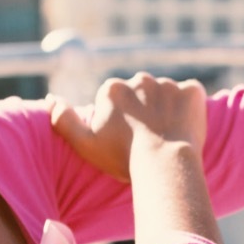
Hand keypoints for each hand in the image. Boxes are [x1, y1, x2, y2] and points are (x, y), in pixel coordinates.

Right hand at [49, 72, 207, 182]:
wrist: (165, 164)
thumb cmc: (123, 157)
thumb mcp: (84, 143)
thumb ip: (63, 119)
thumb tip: (50, 98)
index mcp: (112, 88)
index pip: (115, 101)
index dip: (120, 122)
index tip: (126, 140)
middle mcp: (139, 79)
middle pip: (141, 94)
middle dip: (143, 111)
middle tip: (148, 139)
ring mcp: (168, 83)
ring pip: (166, 95)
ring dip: (167, 109)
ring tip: (168, 137)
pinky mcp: (192, 90)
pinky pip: (191, 95)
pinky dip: (190, 108)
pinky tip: (187, 128)